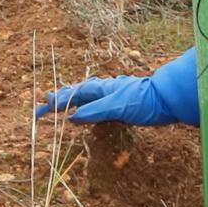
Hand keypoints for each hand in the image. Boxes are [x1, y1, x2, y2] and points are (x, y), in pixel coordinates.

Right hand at [36, 50, 198, 126]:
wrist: (168, 98)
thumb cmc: (143, 100)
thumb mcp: (117, 107)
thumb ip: (95, 111)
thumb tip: (72, 118)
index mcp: (99, 88)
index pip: (71, 95)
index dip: (55, 103)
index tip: (39, 111)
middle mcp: (103, 90)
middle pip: (75, 94)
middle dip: (58, 101)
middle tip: (42, 110)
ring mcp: (111, 96)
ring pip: (85, 99)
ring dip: (70, 104)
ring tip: (57, 109)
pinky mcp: (119, 104)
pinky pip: (95, 105)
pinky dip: (84, 109)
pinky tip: (86, 115)